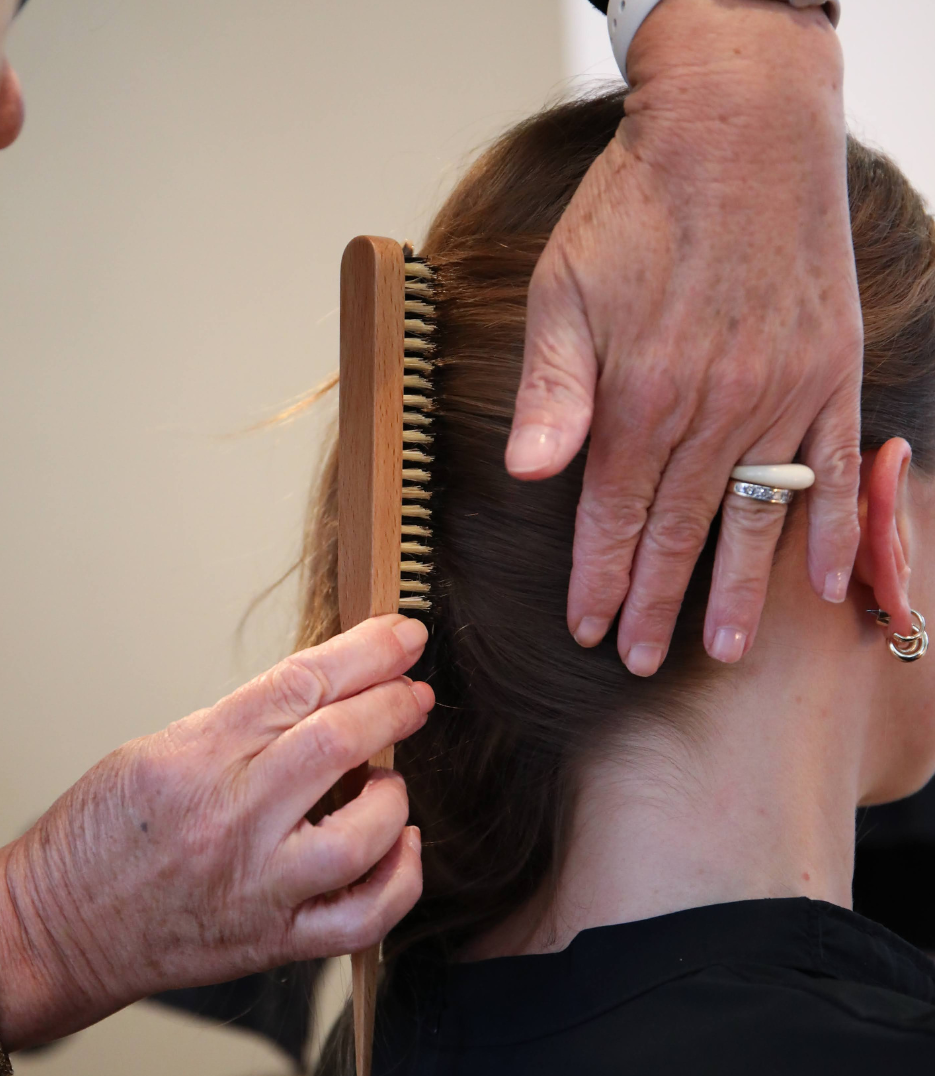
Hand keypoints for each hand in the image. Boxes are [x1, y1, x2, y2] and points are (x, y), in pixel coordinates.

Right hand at [0, 614, 433, 1048]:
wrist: (53, 929)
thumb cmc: (99, 839)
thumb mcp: (157, 750)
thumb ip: (243, 725)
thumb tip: (325, 696)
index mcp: (197, 758)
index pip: (300, 684)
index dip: (366, 652)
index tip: (401, 636)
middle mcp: (230, 820)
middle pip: (337, 742)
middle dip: (392, 704)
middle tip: (413, 692)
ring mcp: (255, 886)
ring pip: (361, 835)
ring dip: (395, 796)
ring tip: (389, 781)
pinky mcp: (271, 939)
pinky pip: (362, 918)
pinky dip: (400, 878)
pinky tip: (402, 845)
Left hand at [507, 0, 861, 675]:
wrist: (736, 129)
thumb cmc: (636, 209)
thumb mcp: (562, 291)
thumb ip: (550, 392)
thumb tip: (527, 476)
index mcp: (638, 399)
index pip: (611, 516)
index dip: (598, 579)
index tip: (590, 629)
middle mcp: (711, 412)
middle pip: (677, 531)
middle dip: (655, 602)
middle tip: (643, 660)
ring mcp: (779, 396)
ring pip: (755, 515)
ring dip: (740, 589)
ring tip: (728, 648)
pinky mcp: (828, 373)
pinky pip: (835, 468)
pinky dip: (834, 529)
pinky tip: (825, 583)